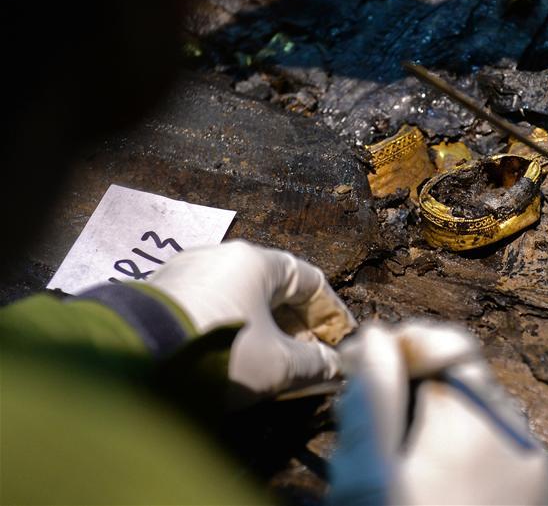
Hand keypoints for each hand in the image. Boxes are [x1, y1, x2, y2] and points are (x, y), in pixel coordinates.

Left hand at [147, 240, 356, 398]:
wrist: (132, 360)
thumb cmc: (221, 351)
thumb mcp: (277, 365)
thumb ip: (313, 363)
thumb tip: (333, 366)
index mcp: (255, 261)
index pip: (309, 280)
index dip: (330, 312)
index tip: (339, 341)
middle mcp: (220, 257)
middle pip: (272, 288)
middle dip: (296, 326)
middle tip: (308, 358)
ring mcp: (184, 273)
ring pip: (239, 298)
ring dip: (263, 329)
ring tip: (271, 363)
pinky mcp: (157, 295)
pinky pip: (209, 307)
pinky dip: (230, 329)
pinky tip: (231, 358)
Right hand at [328, 320, 547, 505]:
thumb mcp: (367, 477)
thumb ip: (372, 401)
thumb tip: (376, 335)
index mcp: (474, 419)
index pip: (446, 346)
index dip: (406, 347)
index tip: (367, 364)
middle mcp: (519, 434)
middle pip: (466, 382)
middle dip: (423, 390)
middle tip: (380, 427)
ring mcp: (540, 470)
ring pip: (488, 418)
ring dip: (450, 425)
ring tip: (410, 465)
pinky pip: (510, 454)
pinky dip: (477, 457)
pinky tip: (446, 486)